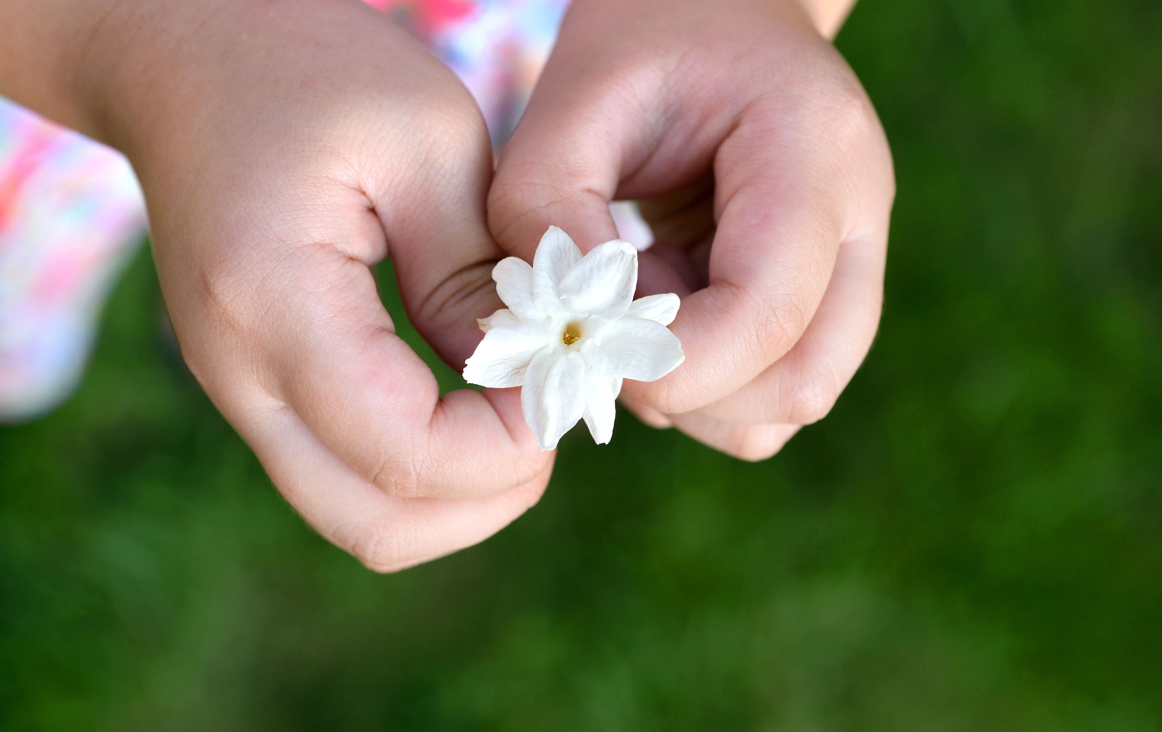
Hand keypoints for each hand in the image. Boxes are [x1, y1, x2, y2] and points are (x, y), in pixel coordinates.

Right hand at [78, 0, 551, 569]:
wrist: (187, 56)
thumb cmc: (313, 69)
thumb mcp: (429, 142)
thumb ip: (476, 274)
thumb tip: (528, 377)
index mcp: (275, 303)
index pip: (407, 455)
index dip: (509, 447)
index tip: (566, 378)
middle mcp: (238, 372)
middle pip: (375, 526)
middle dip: (488, 496)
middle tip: (552, 418)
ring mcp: (238, 390)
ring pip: (359, 516)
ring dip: (457, 495)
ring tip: (521, 414)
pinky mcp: (259, 387)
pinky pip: (345, 474)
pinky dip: (423, 470)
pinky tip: (475, 405)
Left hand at [488, 0, 893, 459]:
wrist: (717, 6)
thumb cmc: (643, 37)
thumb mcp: (573, 96)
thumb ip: (546, 209)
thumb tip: (565, 332)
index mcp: (813, 149)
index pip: (769, 311)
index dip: (672, 363)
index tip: (586, 346)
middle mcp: (860, 215)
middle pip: (802, 381)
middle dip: (688, 392)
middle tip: (608, 333)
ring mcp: (855, 259)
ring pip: (795, 398)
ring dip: (699, 393)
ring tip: (636, 308)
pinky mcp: (826, 290)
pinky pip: (777, 384)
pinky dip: (710, 383)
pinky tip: (661, 310)